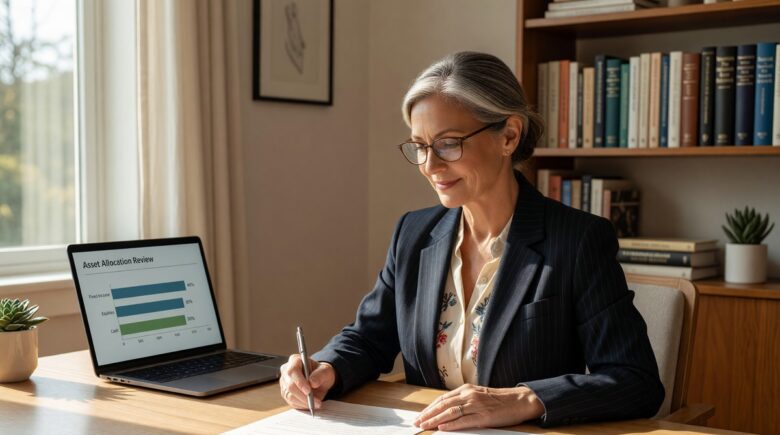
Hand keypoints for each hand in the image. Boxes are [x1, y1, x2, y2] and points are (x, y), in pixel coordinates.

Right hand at [279, 354, 335, 409]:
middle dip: (303, 396)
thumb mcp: (325, 371)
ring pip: (290, 396)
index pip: (292, 371)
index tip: (309, 390)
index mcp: (295, 360)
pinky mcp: (286, 393)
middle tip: (316, 401)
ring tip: (316, 404)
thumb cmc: (321, 373)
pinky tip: (311, 404)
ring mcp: (284, 383)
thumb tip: (312, 382)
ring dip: (304, 402)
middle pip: (290, 386)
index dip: (299, 382)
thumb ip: (320, 375)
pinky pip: (291, 402)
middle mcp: (286, 371)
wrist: (320, 380)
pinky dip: (302, 405)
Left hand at [413, 383, 543, 430]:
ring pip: (450, 412)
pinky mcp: (484, 416)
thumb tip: (446, 410)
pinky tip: (442, 428)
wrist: (519, 401)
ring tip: (425, 425)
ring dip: (435, 420)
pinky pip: (464, 420)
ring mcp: (476, 405)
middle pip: (443, 405)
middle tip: (417, 422)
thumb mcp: (478, 396)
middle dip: (428, 414)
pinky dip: (451, 424)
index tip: (420, 415)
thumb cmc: (499, 400)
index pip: (442, 399)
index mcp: (466, 389)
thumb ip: (463, 401)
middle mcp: (469, 395)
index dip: (429, 408)